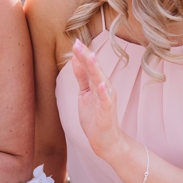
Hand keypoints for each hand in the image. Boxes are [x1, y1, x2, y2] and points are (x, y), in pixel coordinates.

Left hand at [70, 39, 125, 162]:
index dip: (82, 54)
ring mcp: (107, 99)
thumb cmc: (95, 117)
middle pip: (94, 69)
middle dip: (86, 56)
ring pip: (101, 81)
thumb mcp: (85, 93)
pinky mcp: (107, 111)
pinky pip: (106, 100)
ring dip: (95, 69)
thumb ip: (82, 77)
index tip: (75, 41)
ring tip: (90, 56)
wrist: (105, 141)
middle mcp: (104, 87)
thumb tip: (75, 59)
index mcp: (98, 82)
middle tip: (78, 44)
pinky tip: (101, 84)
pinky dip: (104, 92)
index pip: (89, 65)